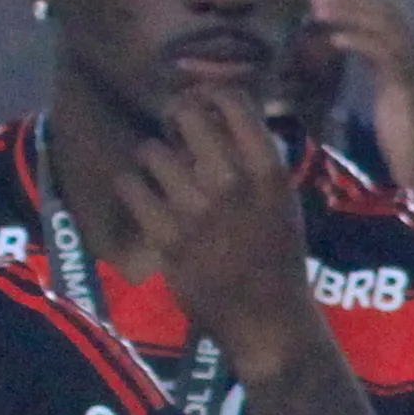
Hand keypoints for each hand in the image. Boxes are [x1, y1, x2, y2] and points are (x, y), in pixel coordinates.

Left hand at [106, 88, 328, 377]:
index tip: (204, 109)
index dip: (210, 96)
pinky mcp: (164, 234)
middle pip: (185, 114)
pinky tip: (146, 202)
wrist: (265, 318)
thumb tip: (220, 120)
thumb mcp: (284, 203)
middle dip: (175, 122)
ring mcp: (196, 209)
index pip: (233, 102)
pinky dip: (133, 190)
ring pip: (151, 152)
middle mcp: (232, 183)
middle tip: (177, 140)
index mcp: (269, 173)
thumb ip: (256, 163)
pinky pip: (129, 186)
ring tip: (163, 179)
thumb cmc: (278, 259)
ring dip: (153, 162)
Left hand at [307, 0, 413, 197]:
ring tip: (317, 11)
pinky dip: (359, 42)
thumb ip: (375, 70)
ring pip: (387, 27)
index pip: (390, 16)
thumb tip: (348, 45)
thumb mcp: (388, 96)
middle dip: (350, 1)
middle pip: (388, 13)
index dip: (357, 2)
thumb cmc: (407, 143)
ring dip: (350, 15)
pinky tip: (333, 41)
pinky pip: (387, 54)